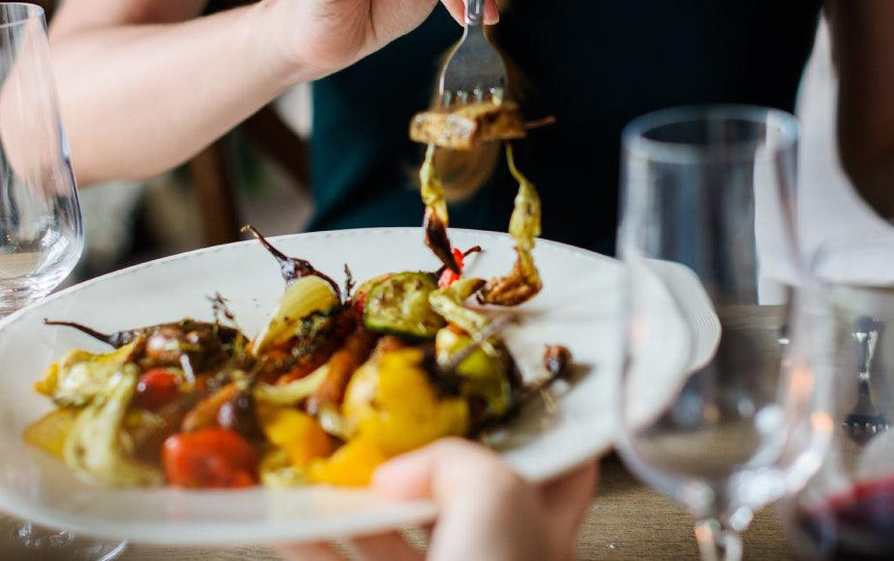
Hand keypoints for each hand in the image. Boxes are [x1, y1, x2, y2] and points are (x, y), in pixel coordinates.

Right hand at [277, 439, 597, 560]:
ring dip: (355, 501)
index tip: (497, 395)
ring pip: (396, 535)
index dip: (533, 429)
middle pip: (460, 494)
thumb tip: (404, 469)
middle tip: (386, 425)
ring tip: (323, 469)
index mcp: (544, 527)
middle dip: (420, 460)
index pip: (557, 467)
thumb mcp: (496, 497)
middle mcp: (499, 556)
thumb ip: (457, 462)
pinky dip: (315, 545)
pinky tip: (288, 525)